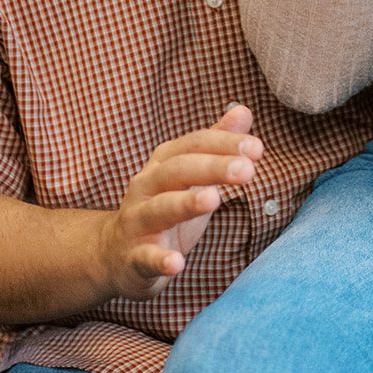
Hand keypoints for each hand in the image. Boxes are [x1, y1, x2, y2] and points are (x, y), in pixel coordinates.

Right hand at [101, 107, 261, 298]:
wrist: (114, 253)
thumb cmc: (163, 206)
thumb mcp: (190, 174)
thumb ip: (216, 143)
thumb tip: (243, 110)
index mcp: (163, 163)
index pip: (194, 144)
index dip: (225, 144)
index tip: (257, 149)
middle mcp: (146, 186)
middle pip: (178, 170)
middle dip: (213, 167)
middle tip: (248, 170)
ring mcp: (137, 221)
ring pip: (160, 208)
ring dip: (185, 203)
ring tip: (213, 199)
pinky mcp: (133, 257)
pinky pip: (145, 257)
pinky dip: (160, 260)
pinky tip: (177, 263)